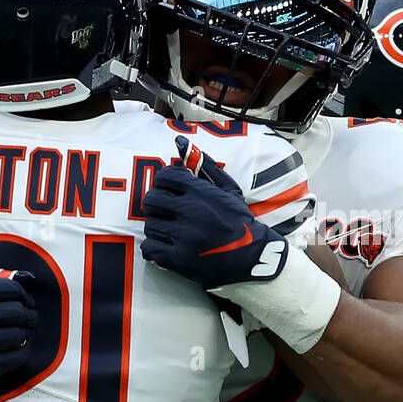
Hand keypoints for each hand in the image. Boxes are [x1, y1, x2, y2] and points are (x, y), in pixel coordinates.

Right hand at [0, 268, 36, 389]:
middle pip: (18, 312)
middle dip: (29, 314)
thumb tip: (12, 276)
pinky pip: (13, 358)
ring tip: (25, 332)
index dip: (23, 295)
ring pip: (17, 334)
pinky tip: (20, 349)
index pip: (10, 290)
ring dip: (26, 332)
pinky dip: (22, 352)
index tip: (25, 301)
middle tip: (30, 317)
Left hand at [141, 137, 289, 289]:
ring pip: (150, 225)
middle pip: (151, 199)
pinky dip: (155, 248)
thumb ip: (205, 165)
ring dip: (158, 227)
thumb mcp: (229, 190)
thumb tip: (180, 142)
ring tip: (171, 231)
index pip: (166, 176)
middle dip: (156, 204)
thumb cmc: (239, 221)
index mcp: (203, 193)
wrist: (252, 258)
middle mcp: (192, 212)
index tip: (168, 189)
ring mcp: (184, 237)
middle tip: (165, 210)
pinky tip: (167, 246)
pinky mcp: (179, 259)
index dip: (163, 181)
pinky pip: (150, 248)